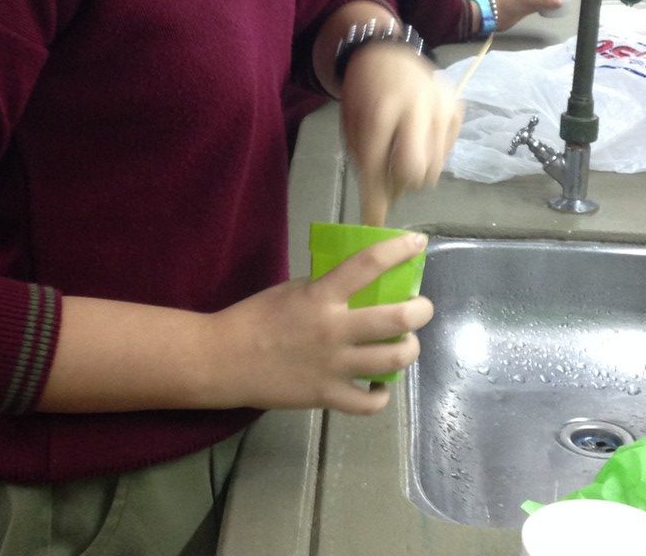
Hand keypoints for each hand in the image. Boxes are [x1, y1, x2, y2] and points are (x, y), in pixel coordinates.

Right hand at [216, 233, 432, 414]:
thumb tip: (359, 289)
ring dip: (409, 349)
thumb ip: (326, 290)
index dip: (398, 250)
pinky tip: (379, 383)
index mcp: (320, 295)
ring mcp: (333, 367)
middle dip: (420, 310)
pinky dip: (381, 393)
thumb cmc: (255, 317)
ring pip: (392, 360)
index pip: (368, 264)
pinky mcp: (326, 397)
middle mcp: (333, 329)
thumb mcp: (292, 290)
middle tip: (422, 307)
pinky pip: (369, 402)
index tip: (417, 242)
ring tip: (407, 343)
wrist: (223, 360)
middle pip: (396, 319)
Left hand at [339, 47, 462, 225]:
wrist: (385, 54)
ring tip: (402, 152)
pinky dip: (431, 155)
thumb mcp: (353, 126)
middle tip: (391, 176)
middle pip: (416, 172)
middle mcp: (416, 107)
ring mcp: (441, 107)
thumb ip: (366, 162)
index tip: (373, 221)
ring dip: (416, 171)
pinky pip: (446, 152)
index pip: (378, 165)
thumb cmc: (364, 94)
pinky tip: (418, 138)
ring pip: (434, 167)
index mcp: (381, 109)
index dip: (374, 198)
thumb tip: (383, 205)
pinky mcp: (456, 109)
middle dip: (401, 183)